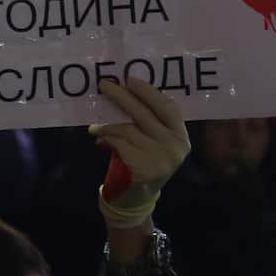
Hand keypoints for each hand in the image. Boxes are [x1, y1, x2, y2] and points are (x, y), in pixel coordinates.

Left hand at [89, 79, 190, 227]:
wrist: (139, 196)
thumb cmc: (144, 159)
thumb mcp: (154, 140)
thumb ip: (147, 120)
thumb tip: (121, 89)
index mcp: (180, 135)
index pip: (168, 108)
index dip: (149, 92)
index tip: (130, 79)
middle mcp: (175, 146)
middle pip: (144, 114)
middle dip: (122, 97)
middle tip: (104, 85)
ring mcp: (161, 159)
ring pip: (127, 129)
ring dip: (106, 124)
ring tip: (94, 126)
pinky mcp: (144, 170)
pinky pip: (119, 145)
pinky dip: (106, 139)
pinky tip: (99, 140)